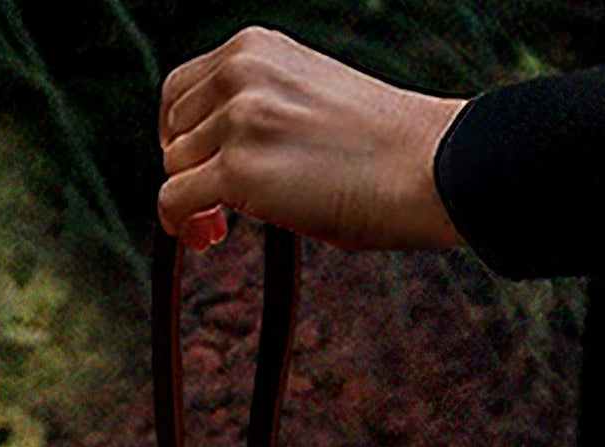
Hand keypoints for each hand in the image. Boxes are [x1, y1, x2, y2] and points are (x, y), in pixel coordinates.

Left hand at [158, 25, 467, 252]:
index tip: (204, 170)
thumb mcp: (311, 102)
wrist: (431, 166)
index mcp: (256, 48)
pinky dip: (179, 224)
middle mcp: (240, 72)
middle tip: (214, 212)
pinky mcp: (240, 168)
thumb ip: (263, 112)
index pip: (183, 90)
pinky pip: (174, 199)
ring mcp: (239, 118)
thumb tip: (222, 163)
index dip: (184, 136)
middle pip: (173, 131)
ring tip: (219, 230)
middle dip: (187, 172)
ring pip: (175, 167)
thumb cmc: (386, 150)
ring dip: (191, 203)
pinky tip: (203, 239)